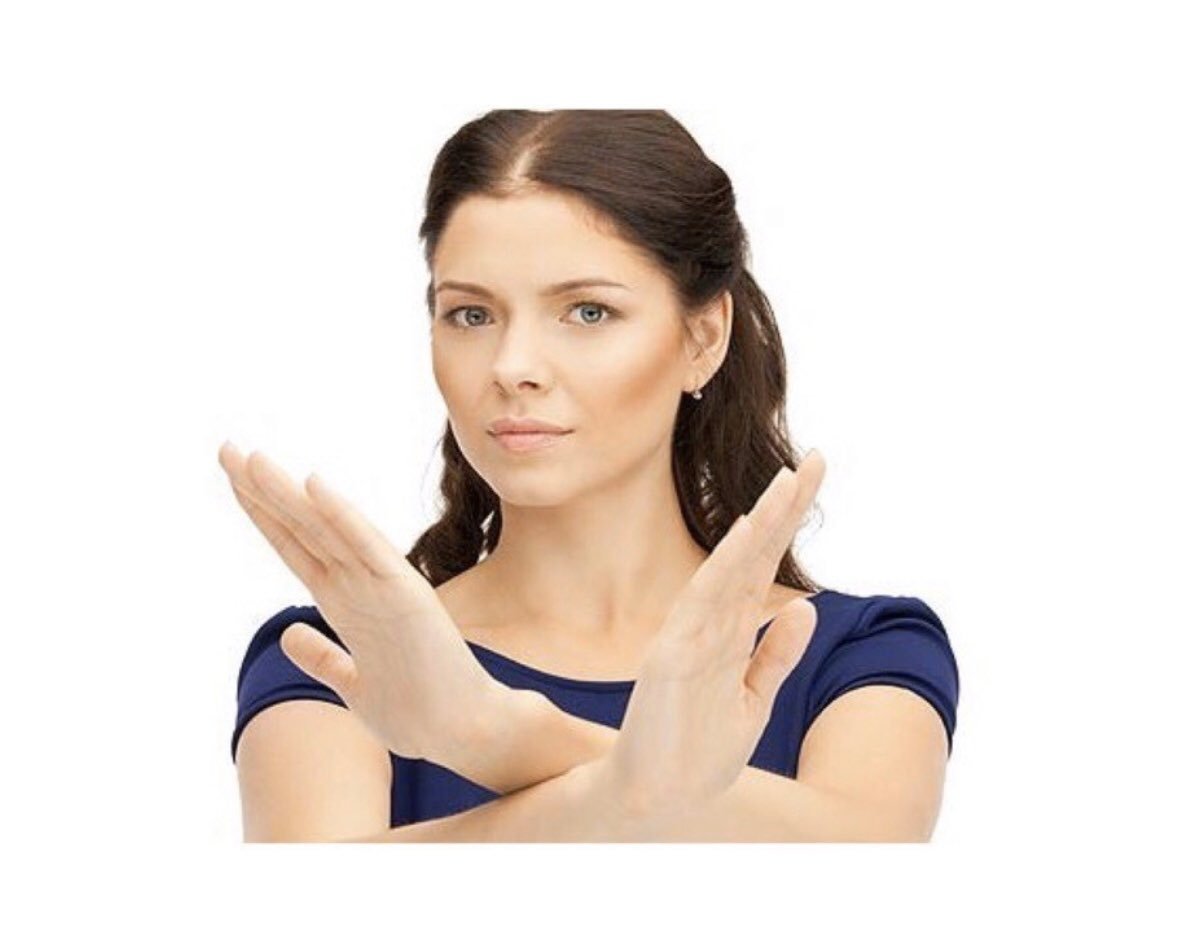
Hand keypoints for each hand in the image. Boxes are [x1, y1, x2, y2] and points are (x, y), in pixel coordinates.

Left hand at [217, 441, 509, 763]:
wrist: (465, 732)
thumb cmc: (417, 710)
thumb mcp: (353, 686)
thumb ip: (321, 657)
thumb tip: (286, 633)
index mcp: (345, 603)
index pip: (295, 545)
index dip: (262, 511)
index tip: (232, 476)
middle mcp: (360, 586)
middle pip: (302, 528)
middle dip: (263, 489)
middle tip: (225, 448)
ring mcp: (384, 587)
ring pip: (327, 530)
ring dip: (289, 494)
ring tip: (252, 458)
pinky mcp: (408, 597)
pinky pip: (369, 550)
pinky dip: (343, 517)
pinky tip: (316, 485)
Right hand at [599, 451, 825, 820]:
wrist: (658, 798)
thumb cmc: (700, 752)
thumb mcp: (754, 703)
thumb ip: (777, 657)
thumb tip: (805, 609)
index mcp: (731, 632)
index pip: (764, 563)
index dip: (789, 519)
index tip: (815, 476)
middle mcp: (712, 623)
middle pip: (754, 553)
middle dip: (785, 505)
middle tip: (817, 458)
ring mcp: (691, 634)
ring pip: (732, 566)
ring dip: (762, 523)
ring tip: (789, 481)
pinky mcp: (674, 654)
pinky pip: (705, 600)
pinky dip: (726, 563)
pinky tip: (747, 529)